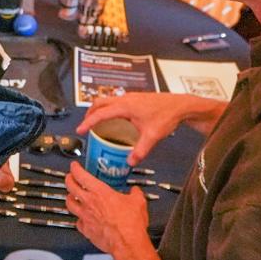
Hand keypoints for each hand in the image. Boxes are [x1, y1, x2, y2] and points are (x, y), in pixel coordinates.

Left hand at [63, 162, 149, 255]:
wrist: (127, 243)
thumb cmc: (130, 224)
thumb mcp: (138, 202)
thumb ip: (135, 193)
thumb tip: (135, 191)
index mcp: (100, 192)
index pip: (81, 175)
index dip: (75, 169)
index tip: (74, 166)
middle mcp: (89, 203)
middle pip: (70, 187)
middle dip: (68, 180)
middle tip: (70, 177)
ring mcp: (85, 217)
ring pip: (69, 204)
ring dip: (69, 198)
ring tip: (71, 196)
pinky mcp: (86, 230)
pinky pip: (78, 222)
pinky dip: (78, 219)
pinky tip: (82, 218)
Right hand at [77, 92, 225, 163]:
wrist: (180, 105)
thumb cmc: (167, 115)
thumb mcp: (152, 136)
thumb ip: (140, 150)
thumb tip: (130, 162)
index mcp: (125, 106)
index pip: (100, 113)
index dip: (88, 122)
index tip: (80, 130)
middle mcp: (125, 99)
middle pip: (99, 103)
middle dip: (90, 114)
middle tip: (85, 126)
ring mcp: (130, 97)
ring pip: (107, 100)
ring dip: (99, 110)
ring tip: (96, 122)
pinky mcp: (135, 99)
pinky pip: (115, 102)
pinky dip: (108, 109)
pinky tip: (114, 120)